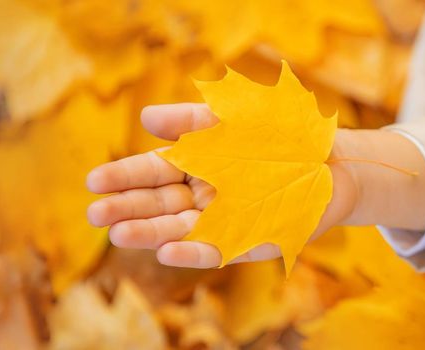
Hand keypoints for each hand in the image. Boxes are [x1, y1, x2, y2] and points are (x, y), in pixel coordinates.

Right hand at [86, 103, 356, 267]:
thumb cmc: (280, 135)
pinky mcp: (249, 241)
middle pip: (159, 204)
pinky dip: (194, 252)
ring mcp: (225, 220)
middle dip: (127, 209)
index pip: (152, 172)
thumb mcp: (233, 119)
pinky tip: (167, 251)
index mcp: (197, 165)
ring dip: (150, 233)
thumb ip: (192, 119)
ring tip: (118, 234)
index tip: (93, 181)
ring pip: (180, 230)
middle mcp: (205, 196)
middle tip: (94, 214)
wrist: (331, 160)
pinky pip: (218, 249)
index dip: (123, 177)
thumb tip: (145, 119)